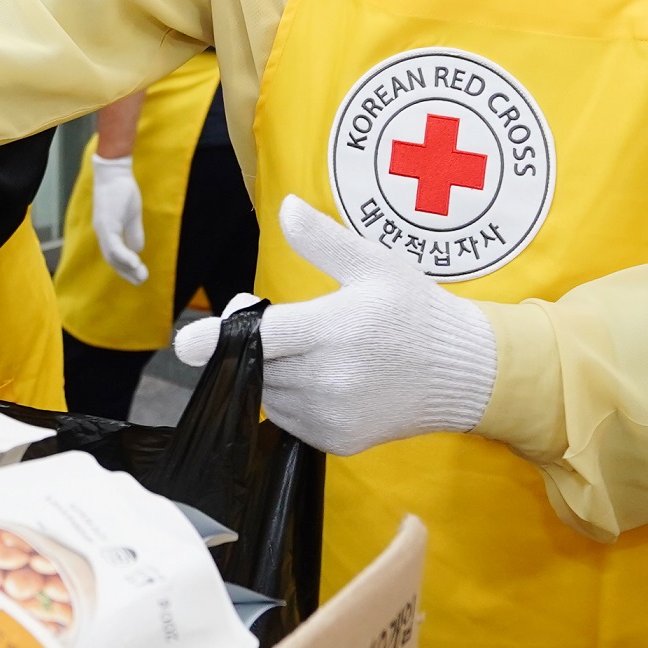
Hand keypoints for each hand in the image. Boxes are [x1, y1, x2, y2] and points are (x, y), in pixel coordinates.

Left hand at [88, 154, 147, 285]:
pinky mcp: (106, 223)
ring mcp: (102, 228)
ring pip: (112, 256)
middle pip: (112, 259)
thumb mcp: (132, 215)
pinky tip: (135, 263)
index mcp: (107, 231)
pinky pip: (114, 246)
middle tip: (141, 281)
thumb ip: (133, 233)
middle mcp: (102, 232)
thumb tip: (138, 250)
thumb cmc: (123, 190)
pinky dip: (124, 257)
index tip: (138, 276)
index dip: (125, 267)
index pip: (114, 255)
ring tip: (141, 276)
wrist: (115, 171)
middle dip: (127, 272)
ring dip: (127, 268)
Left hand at [167, 195, 496, 455]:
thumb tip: (284, 206)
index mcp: (335, 329)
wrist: (462, 373)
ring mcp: (332, 415)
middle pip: (258, 364)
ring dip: (272, 372)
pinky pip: (288, 419)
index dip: (218, 338)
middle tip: (280, 321)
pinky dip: (291, 399)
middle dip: (252, 342)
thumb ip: (323, 241)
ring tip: (308, 347)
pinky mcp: (336, 440)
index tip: (185, 343)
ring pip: (268, 393)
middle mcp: (330, 378)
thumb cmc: (415, 311)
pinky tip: (322, 376)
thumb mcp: (374, 264)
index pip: (261, 338)